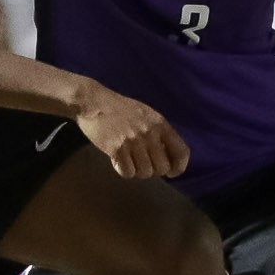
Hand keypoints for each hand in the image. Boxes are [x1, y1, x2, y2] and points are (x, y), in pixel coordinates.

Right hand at [74, 83, 189, 178]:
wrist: (93, 102)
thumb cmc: (119, 109)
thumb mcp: (146, 115)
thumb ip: (158, 133)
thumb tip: (168, 158)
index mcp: (160, 124)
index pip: (182, 152)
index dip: (179, 167)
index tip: (171, 172)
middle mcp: (150, 133)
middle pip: (162, 168)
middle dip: (152, 171)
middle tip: (141, 163)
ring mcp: (133, 141)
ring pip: (145, 173)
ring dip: (136, 171)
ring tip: (128, 160)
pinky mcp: (117, 148)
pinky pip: (128, 172)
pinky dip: (123, 170)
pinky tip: (117, 161)